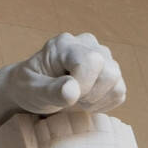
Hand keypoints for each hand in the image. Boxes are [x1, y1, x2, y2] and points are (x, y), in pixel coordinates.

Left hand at [3, 32, 126, 114]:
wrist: (31, 91)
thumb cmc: (27, 88)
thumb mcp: (30, 91)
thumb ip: (49, 90)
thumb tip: (73, 91)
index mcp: (64, 44)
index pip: (91, 61)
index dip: (83, 84)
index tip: (64, 95)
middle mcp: (87, 44)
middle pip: (109, 71)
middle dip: (90, 94)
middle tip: (68, 99)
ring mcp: (102, 56)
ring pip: (116, 82)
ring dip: (96, 99)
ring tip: (75, 100)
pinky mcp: (110, 72)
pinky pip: (119, 93)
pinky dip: (103, 103)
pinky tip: (84, 102)